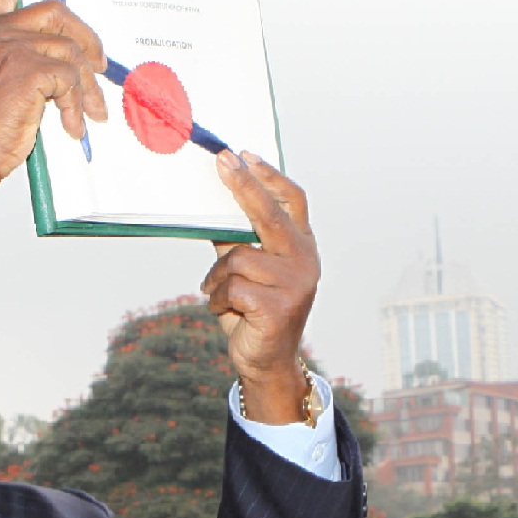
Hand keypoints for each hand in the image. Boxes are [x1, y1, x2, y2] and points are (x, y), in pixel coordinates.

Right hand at [0, 0, 107, 216]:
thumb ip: (19, 62)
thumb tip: (69, 65)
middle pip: (56, 13)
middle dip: (87, 39)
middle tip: (101, 68)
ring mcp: (6, 48)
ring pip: (70, 53)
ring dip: (87, 88)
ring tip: (88, 114)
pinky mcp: (23, 70)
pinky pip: (69, 79)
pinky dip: (77, 105)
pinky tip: (69, 126)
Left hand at [201, 155, 320, 421]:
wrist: (268, 362)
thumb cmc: (254, 310)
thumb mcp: (247, 270)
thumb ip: (237, 239)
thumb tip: (213, 204)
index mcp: (301, 245)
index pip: (292, 200)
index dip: (269, 176)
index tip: (243, 154)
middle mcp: (305, 260)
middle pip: (270, 214)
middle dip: (243, 186)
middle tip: (221, 161)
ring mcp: (295, 284)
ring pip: (238, 258)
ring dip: (217, 277)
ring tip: (220, 294)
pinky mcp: (278, 307)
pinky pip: (231, 287)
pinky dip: (218, 299)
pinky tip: (226, 311)